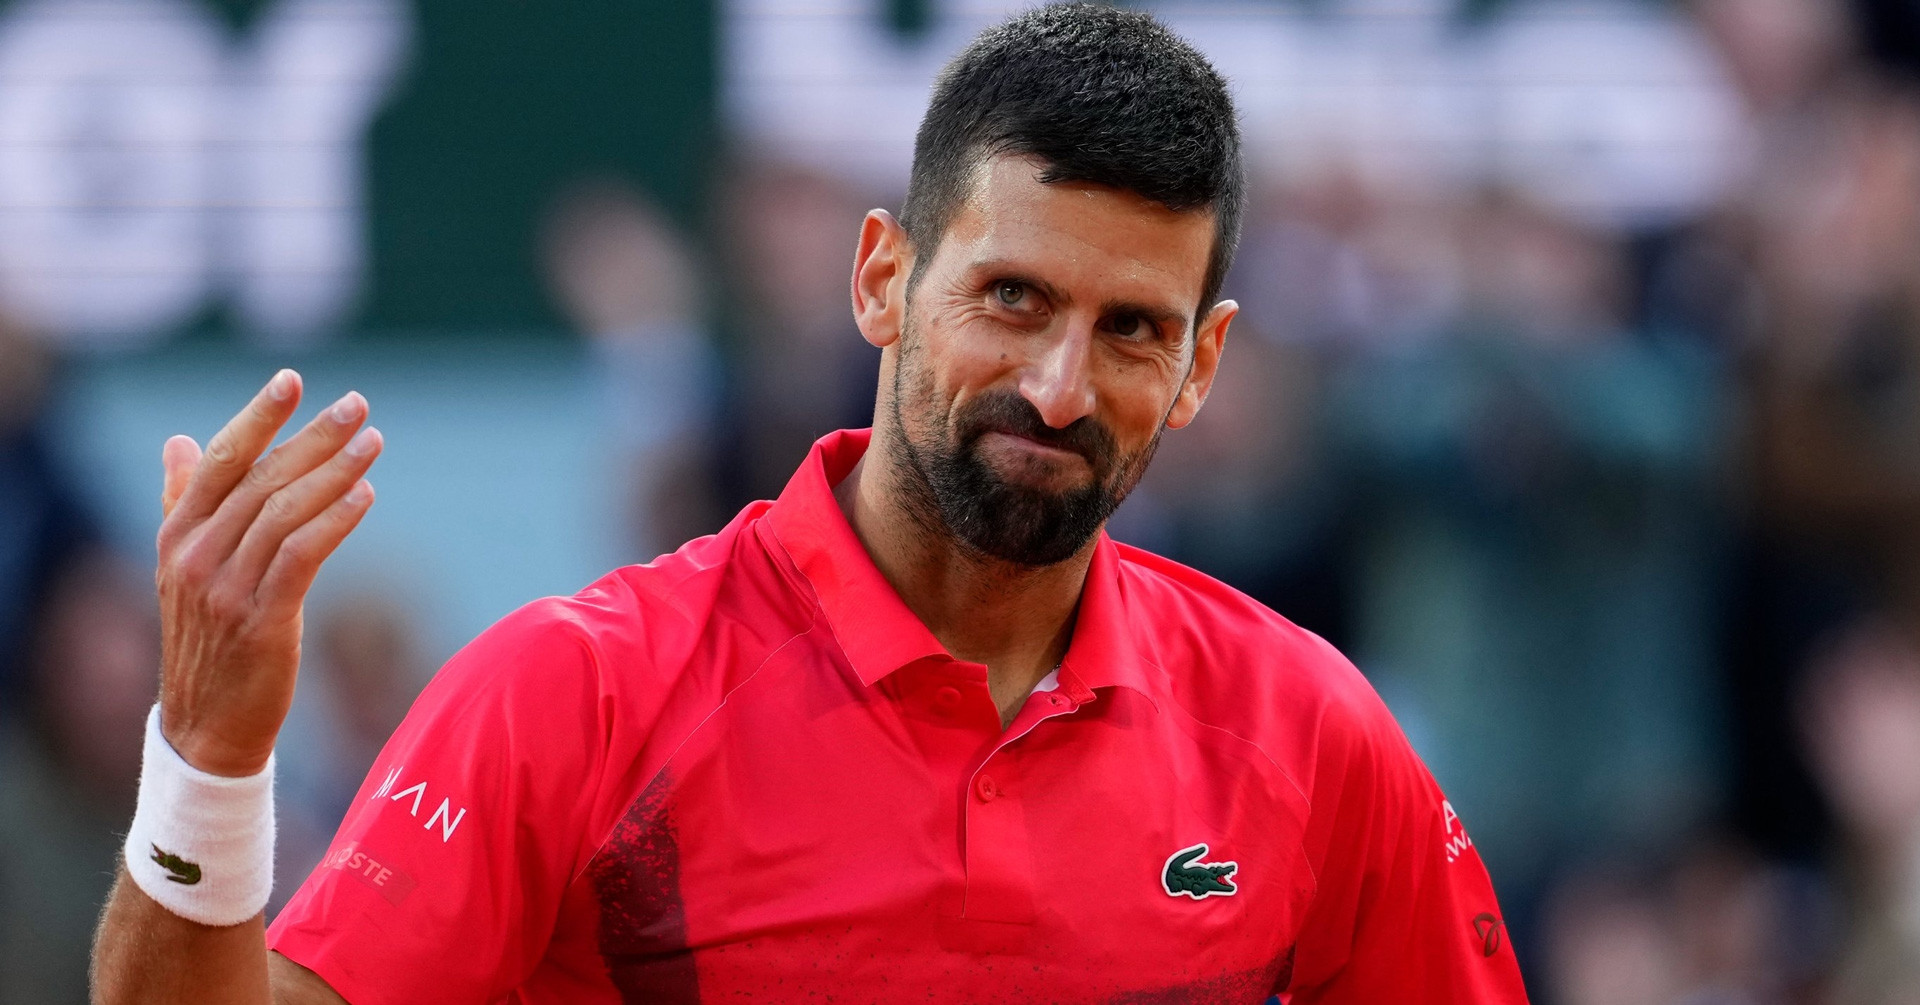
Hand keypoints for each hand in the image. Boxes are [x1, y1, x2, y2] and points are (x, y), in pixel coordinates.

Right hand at [154, 370, 381, 776]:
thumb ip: (184, 500)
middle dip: (311, 437)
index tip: (292, 380)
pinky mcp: (261, 622)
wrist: (207, 725)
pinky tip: (366, 497)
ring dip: (334, 473)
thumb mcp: (184, 565)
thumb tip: (181, 439)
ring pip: (285, 513)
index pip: (220, 461)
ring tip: (373, 444)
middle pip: (260, 479)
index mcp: (176, 535)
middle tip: (357, 404)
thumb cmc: (208, 636)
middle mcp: (195, 556)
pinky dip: (335, 522)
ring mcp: (225, 590)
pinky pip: (301, 557)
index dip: (257, 417)